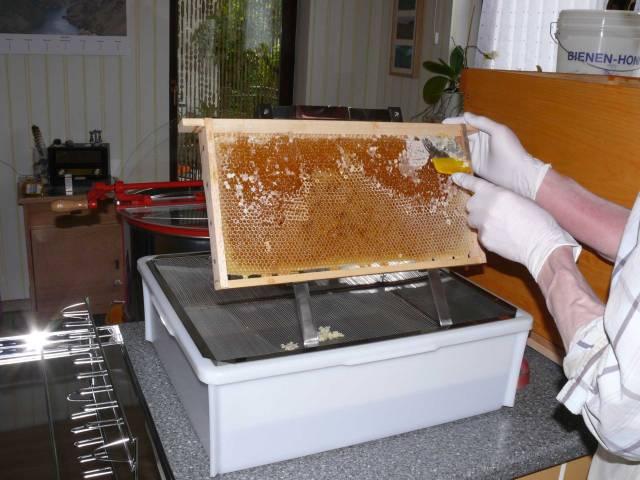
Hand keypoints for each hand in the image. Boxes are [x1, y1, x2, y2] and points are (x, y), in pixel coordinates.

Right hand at [444, 112, 549, 199]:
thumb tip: (466, 115)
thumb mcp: (499, 131)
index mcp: (486, 131)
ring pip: (460, 148)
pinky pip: (461, 161)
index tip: (442, 123)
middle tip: (435, 135)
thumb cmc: (511, 150)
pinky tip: (443, 159)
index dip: (455, 123)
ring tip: (436, 145)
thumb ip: (482, 122)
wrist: (518, 174)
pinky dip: (453, 160)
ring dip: (449, 147)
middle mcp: (480, 141)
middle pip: (461, 135)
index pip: (468, 124)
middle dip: (449, 134)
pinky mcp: (475, 166)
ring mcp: (477, 154)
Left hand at [452, 173, 580, 279]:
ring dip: (481, 221)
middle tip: (491, 212)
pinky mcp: (483, 239)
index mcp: (496, 193)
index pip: (474, 184)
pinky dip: (488, 235)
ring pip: (473, 221)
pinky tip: (502, 236)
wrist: (541, 242)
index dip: (463, 180)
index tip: (454, 177)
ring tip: (499, 225)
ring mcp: (482, 224)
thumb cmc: (538, 219)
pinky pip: (480, 234)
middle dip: (477, 207)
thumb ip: (501, 197)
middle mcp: (485, 207)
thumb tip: (492, 199)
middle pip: (470, 205)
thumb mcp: (520, 199)